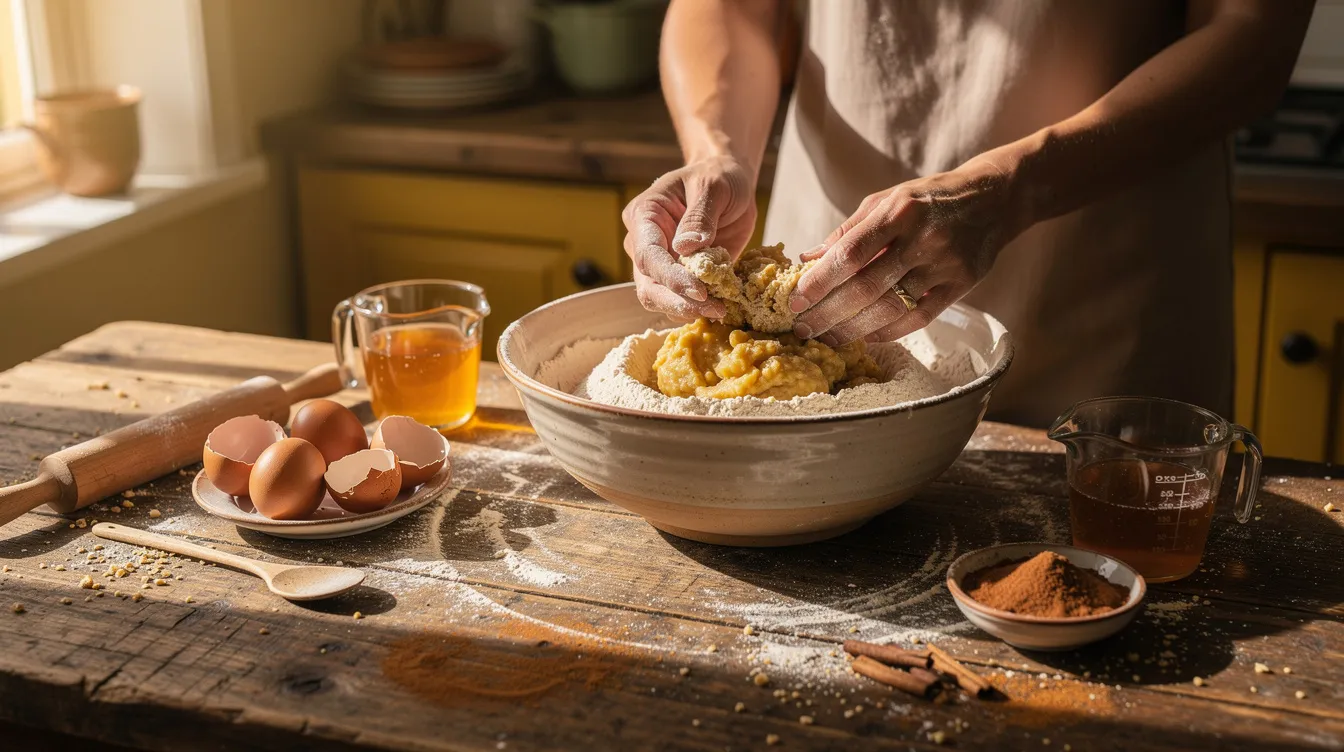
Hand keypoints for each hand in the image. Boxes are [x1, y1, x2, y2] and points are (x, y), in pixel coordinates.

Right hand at [622, 156, 757, 319]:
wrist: (729, 183)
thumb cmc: (718, 177)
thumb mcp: (713, 186)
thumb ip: (699, 216)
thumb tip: (686, 248)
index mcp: (644, 216)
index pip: (648, 255)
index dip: (670, 278)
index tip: (700, 291)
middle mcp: (644, 244)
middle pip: (648, 286)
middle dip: (677, 302)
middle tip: (713, 308)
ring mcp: (660, 264)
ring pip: (661, 299)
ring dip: (688, 309)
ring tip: (721, 308)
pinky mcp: (679, 276)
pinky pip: (682, 300)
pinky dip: (699, 307)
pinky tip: (722, 304)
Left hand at [789, 159, 1024, 344]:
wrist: (993, 198)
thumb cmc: (927, 198)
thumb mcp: (885, 200)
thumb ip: (847, 231)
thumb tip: (807, 261)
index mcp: (899, 211)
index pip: (851, 253)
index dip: (820, 281)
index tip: (795, 300)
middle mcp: (923, 239)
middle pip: (867, 287)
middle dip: (828, 312)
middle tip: (803, 328)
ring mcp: (945, 264)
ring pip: (891, 308)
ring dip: (853, 329)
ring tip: (827, 337)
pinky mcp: (962, 285)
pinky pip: (919, 318)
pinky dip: (888, 332)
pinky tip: (864, 337)